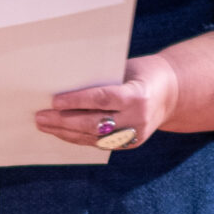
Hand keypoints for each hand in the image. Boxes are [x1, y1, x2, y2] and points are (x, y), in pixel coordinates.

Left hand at [36, 54, 179, 149]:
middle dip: (64, 120)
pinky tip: (61, 132)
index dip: (77, 101)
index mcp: (138, 96)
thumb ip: (102, 80)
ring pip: (94, 137)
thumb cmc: (143, 73)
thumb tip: (65, 85)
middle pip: (94, 123)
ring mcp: (135, 135)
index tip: (54, 100)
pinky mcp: (130, 144)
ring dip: (66, 132)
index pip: (103, 99)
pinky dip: (78, 138)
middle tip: (40, 117)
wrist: (173, 93)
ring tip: (44, 125)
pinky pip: (99, 143)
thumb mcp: (126, 70)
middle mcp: (137, 119)